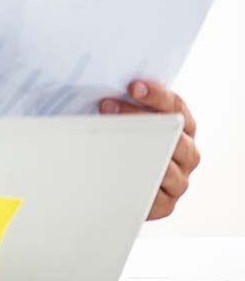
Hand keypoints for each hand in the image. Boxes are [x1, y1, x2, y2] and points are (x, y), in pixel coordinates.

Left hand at [99, 79, 199, 219]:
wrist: (118, 184)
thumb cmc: (122, 141)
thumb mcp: (126, 119)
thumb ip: (124, 105)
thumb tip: (104, 92)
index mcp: (182, 126)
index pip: (174, 105)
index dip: (156, 95)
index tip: (133, 86)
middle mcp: (187, 151)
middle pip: (171, 132)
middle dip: (135, 116)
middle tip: (106, 105)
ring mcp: (180, 179)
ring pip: (166, 164)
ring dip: (135, 148)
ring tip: (107, 136)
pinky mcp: (166, 204)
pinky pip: (156, 194)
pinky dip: (138, 181)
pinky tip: (116, 170)